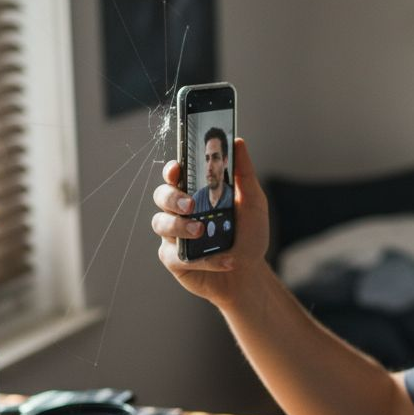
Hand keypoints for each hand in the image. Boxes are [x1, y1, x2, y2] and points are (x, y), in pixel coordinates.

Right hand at [153, 138, 270, 308]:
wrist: (250, 272)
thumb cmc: (248, 234)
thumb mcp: (252, 202)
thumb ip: (244, 174)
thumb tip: (238, 142)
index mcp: (195, 192)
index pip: (175, 175)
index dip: (171, 170)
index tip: (177, 168)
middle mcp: (179, 211)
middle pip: (161, 196)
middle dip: (172, 197)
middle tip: (190, 204)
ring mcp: (174, 236)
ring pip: (161, 224)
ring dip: (180, 227)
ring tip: (201, 231)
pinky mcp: (175, 260)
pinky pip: (176, 256)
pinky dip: (203, 259)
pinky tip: (224, 261)